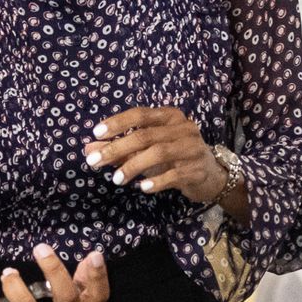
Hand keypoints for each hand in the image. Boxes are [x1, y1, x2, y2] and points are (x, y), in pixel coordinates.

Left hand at [84, 107, 226, 204]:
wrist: (211, 175)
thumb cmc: (175, 157)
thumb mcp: (148, 149)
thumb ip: (120, 148)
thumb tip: (90, 149)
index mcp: (169, 116)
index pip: (140, 114)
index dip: (117, 123)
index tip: (96, 134)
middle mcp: (183, 128)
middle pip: (145, 135)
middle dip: (117, 148)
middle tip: (95, 161)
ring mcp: (192, 148)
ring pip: (158, 153)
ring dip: (133, 166)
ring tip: (116, 179)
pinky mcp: (197, 170)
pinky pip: (173, 175)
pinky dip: (156, 181)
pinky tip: (142, 188)